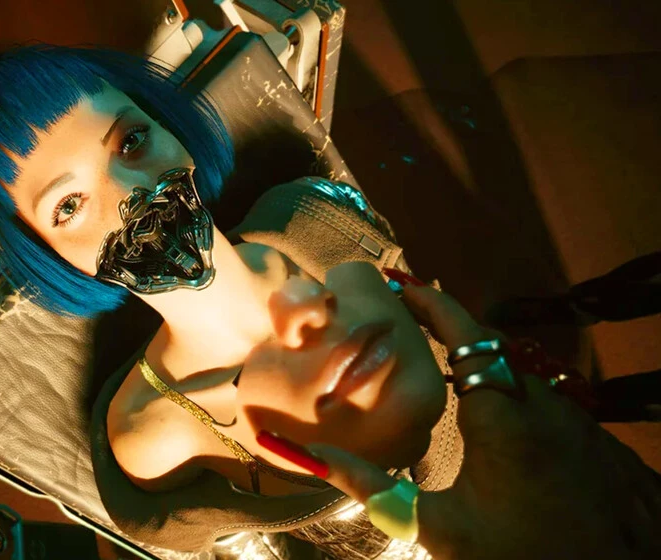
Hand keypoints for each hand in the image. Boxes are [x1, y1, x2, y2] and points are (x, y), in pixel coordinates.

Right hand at [260, 267, 660, 559]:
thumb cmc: (519, 551)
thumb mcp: (441, 529)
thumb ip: (376, 490)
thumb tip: (315, 458)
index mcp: (501, 416)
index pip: (467, 337)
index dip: (435, 306)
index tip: (402, 288)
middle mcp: (540, 403)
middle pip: (490, 348)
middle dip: (449, 330)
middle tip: (407, 322)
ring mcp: (570, 417)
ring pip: (515, 371)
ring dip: (477, 360)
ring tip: (435, 360)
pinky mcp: (585, 434)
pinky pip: (536, 393)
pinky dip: (502, 384)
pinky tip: (483, 407)